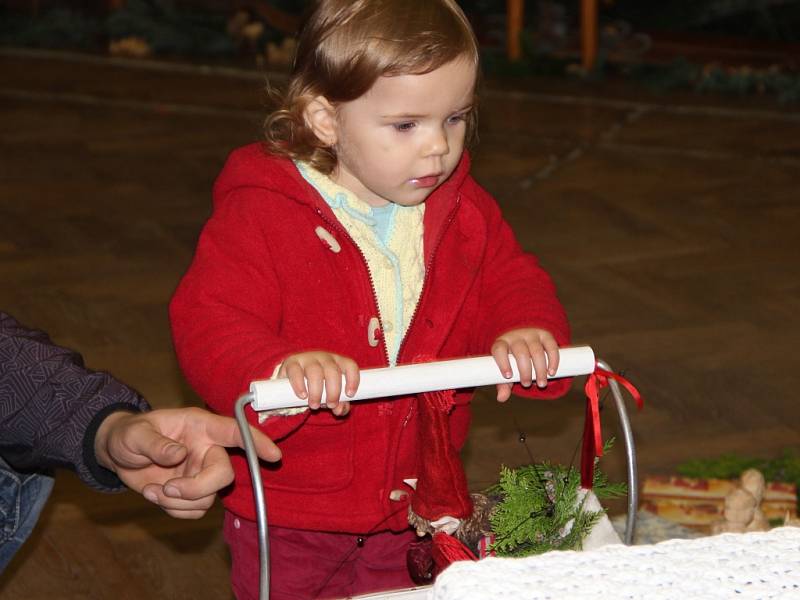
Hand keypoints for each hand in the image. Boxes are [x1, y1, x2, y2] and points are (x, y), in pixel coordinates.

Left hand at [94, 407, 281, 518]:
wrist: (117, 453)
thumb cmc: (129, 434)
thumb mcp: (135, 434)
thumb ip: (155, 443)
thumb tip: (179, 454)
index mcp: (200, 427)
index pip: (234, 432)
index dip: (256, 442)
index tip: (273, 455)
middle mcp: (206, 449)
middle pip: (223, 474)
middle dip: (198, 488)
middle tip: (169, 489)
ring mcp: (201, 472)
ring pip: (208, 497)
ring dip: (178, 501)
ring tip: (152, 490)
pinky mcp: (192, 492)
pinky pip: (195, 510)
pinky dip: (173, 509)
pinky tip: (154, 494)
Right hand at [279, 351, 358, 415]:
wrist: (292, 382)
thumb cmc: (319, 388)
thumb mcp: (330, 395)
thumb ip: (339, 404)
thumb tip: (339, 410)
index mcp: (338, 363)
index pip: (350, 365)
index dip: (353, 379)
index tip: (349, 395)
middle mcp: (324, 357)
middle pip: (333, 371)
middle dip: (334, 391)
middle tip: (331, 404)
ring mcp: (307, 358)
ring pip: (315, 371)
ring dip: (316, 391)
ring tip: (315, 405)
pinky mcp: (291, 363)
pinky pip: (296, 372)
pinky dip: (299, 385)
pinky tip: (303, 395)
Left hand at [491, 328, 558, 401]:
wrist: (524, 340)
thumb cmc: (512, 360)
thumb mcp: (506, 370)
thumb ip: (503, 384)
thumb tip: (501, 398)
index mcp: (502, 344)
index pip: (499, 349)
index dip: (503, 362)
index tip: (508, 376)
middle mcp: (516, 337)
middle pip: (521, 352)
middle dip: (525, 370)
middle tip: (526, 384)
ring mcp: (531, 334)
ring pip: (537, 351)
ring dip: (540, 369)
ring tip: (541, 383)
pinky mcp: (545, 335)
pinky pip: (551, 346)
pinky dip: (553, 360)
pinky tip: (551, 372)